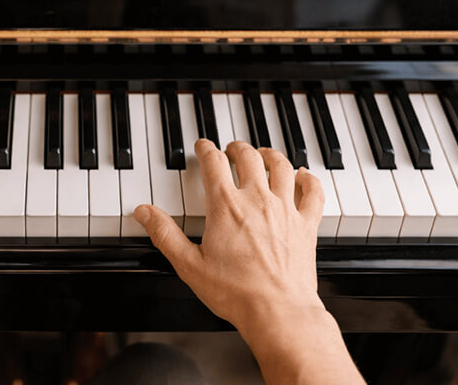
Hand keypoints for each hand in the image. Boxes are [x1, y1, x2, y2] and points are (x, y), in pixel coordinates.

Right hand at [133, 139, 324, 329]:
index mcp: (226, 207)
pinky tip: (303, 176)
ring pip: (282, 166)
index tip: (203, 147)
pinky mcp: (306, 225)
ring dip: (271, 155)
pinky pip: (313, 192)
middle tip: (231, 149)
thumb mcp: (189, 264)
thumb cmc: (235, 292)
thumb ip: (164, 234)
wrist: (277, 310)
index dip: (206, 150)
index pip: (213, 163)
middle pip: (249, 157)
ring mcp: (285, 210)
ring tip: (264, 154)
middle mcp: (258, 200)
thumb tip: (144, 212)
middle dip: (237, 148)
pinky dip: (308, 179)